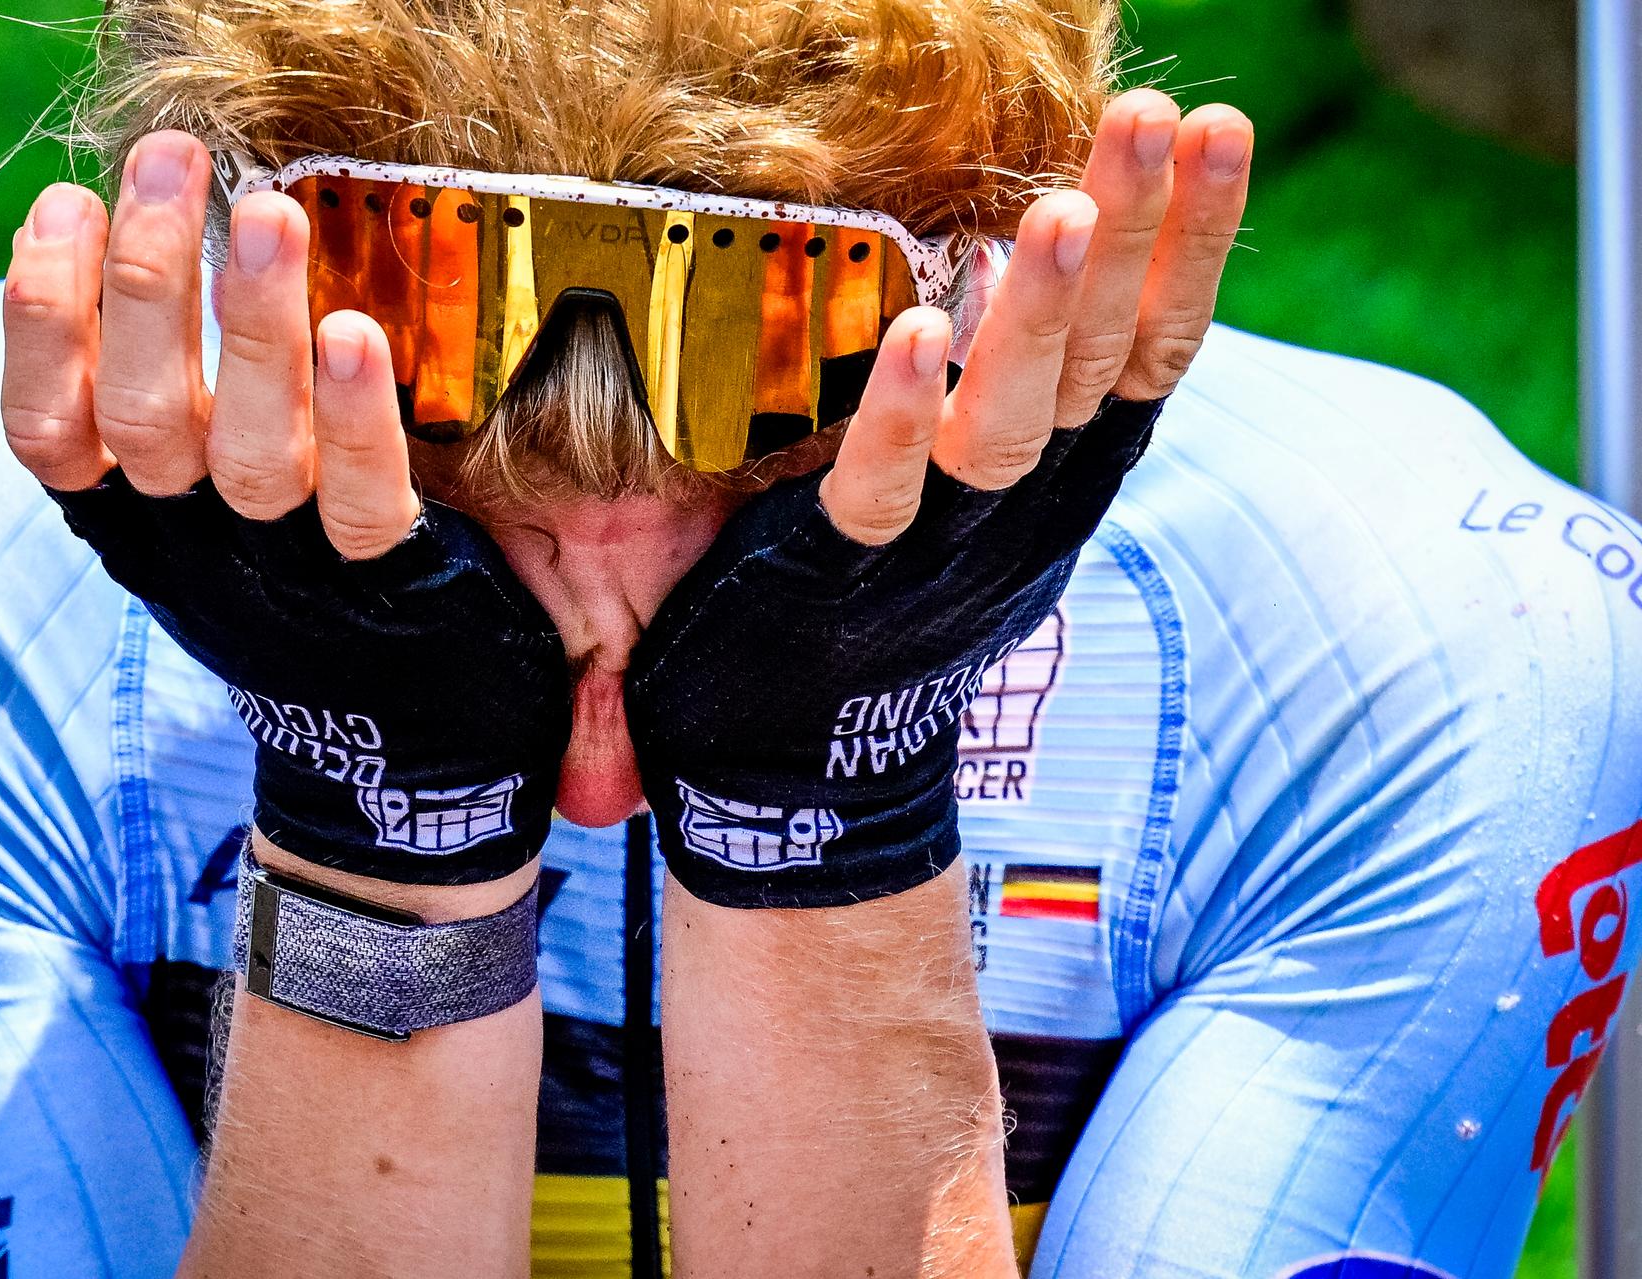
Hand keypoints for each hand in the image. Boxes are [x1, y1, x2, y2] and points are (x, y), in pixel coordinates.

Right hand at [0, 131, 571, 883]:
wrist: (395, 775)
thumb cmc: (305, 612)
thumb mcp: (210, 529)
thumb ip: (174, 423)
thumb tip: (141, 266)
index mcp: (137, 525)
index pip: (47, 426)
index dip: (38, 320)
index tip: (60, 208)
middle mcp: (194, 545)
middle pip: (140, 411)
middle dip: (145, 280)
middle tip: (170, 162)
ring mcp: (286, 570)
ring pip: (243, 447)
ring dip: (247, 327)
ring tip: (266, 215)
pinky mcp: (383, 588)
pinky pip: (359, 501)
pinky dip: (355, 419)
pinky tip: (352, 331)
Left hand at [625, 92, 1250, 908]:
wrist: (812, 775)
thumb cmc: (890, 612)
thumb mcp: (982, 503)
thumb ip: (1015, 399)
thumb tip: (1037, 265)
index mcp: (1065, 474)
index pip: (1152, 345)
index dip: (1191, 243)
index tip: (1217, 133)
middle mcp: (1028, 503)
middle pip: (1102, 358)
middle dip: (1137, 235)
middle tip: (1161, 117)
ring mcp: (945, 543)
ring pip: (1012, 420)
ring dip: (1042, 315)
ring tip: (1064, 208)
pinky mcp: (849, 572)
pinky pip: (883, 489)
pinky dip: (902, 416)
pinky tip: (920, 331)